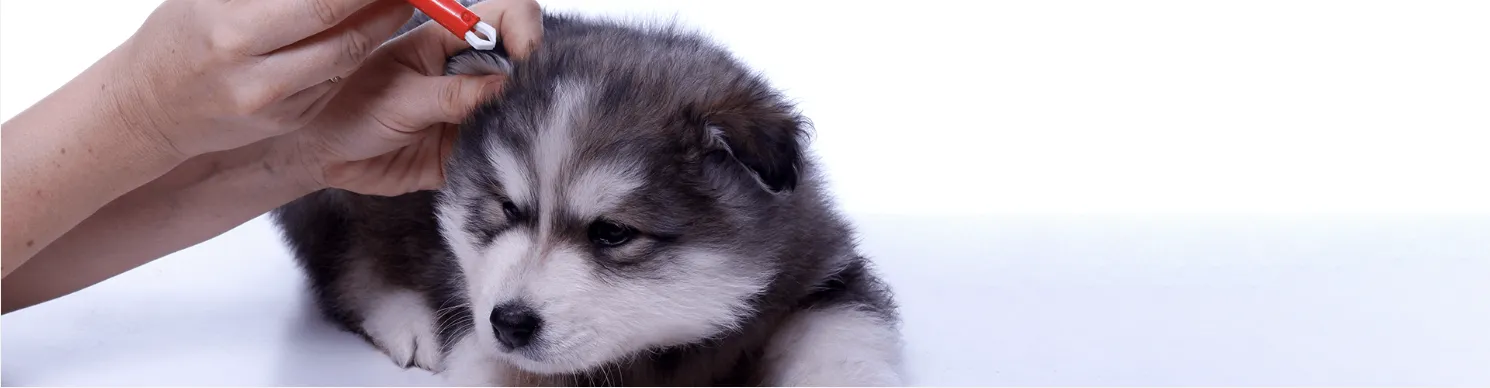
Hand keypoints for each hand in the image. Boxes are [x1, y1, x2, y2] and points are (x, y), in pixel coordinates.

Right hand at [110, 0, 424, 158]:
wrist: (153, 107)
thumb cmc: (183, 33)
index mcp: (232, 32)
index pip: (322, 4)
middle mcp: (258, 75)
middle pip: (345, 35)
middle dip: (386, 4)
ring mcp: (279, 104)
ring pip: (349, 59)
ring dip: (382, 24)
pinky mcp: (293, 119)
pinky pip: (336, 77)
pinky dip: (356, 48)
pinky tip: (364, 25)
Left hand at [285, 0, 541, 195]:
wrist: (324, 158)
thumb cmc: (348, 111)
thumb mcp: (400, 98)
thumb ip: (453, 94)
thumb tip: (507, 86)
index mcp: (448, 43)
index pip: (504, 17)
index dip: (524, 30)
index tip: (527, 57)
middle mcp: (468, 74)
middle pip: (524, 63)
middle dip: (535, 80)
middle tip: (524, 105)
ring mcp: (473, 112)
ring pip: (520, 111)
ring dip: (523, 123)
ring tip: (508, 139)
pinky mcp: (471, 151)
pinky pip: (503, 154)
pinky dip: (509, 160)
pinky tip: (500, 166)